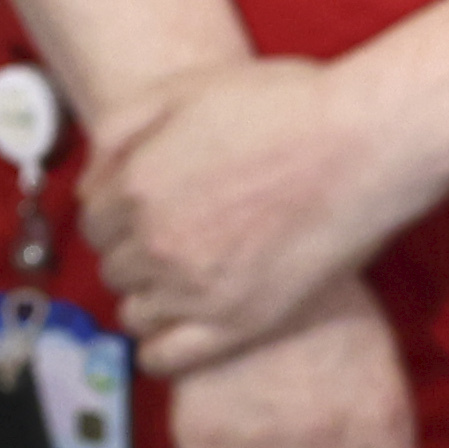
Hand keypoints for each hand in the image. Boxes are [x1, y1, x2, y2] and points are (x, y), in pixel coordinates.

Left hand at [84, 56, 431, 377]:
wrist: (360, 146)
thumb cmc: (283, 107)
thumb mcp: (185, 89)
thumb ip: (120, 130)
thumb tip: (88, 179)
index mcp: (137, 186)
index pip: (92, 220)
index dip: (117, 212)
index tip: (144, 210)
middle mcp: (156, 244)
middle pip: (112, 265)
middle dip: (132, 250)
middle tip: (171, 238)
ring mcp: (194, 290)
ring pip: (133, 311)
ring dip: (146, 295)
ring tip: (180, 279)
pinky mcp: (236, 326)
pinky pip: (164, 357)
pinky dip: (158, 348)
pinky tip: (176, 329)